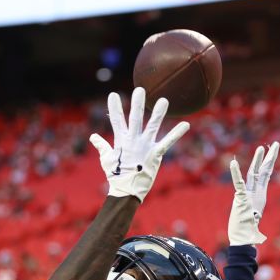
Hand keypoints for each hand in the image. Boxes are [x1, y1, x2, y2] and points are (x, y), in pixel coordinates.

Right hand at [88, 88, 189, 202]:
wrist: (127, 190)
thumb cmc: (115, 175)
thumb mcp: (106, 159)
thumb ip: (102, 145)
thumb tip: (93, 137)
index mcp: (121, 140)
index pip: (116, 120)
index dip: (114, 107)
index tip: (113, 95)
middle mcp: (133, 140)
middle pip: (135, 118)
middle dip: (137, 104)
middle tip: (139, 90)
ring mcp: (145, 146)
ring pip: (152, 126)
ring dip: (158, 113)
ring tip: (164, 100)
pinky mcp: (156, 154)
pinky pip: (168, 142)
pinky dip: (176, 133)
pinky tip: (186, 124)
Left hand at [227, 142, 279, 245]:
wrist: (245, 238)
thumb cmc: (246, 228)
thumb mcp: (250, 213)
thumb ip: (251, 206)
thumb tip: (250, 203)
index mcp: (259, 194)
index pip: (265, 175)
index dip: (267, 163)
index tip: (271, 152)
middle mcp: (257, 193)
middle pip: (264, 171)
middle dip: (269, 157)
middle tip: (275, 144)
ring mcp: (250, 195)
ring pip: (255, 174)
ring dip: (258, 160)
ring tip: (261, 148)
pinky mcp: (241, 199)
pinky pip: (238, 184)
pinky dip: (235, 173)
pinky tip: (233, 163)